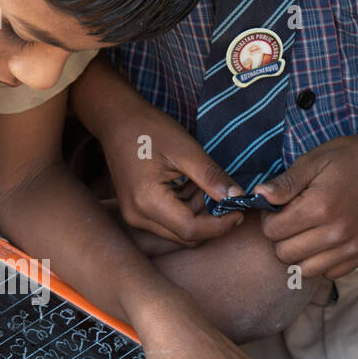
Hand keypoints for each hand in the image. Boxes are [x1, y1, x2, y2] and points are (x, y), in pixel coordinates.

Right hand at [99, 94, 245, 246]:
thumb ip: (212, 177)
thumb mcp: (186, 150)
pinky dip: (186, 209)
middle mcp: (137, 216)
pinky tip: (188, 185)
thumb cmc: (149, 129)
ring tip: (202, 184)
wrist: (118, 121)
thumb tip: (238, 198)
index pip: (191, 230)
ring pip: (178, 232)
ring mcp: (134, 216)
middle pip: (185, 237)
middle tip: (229, 199)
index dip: (220, 225)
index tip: (240, 210)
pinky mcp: (136, 212)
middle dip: (211, 223)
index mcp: (148, 201)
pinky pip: (168, 222)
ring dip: (199, 215)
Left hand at [256, 130, 357, 277]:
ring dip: (299, 254)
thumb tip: (258, 196)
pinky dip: (321, 262)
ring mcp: (352, 246)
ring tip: (306, 233)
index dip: (269, 219)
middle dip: (280, 238)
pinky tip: (323, 241)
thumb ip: (285, 183)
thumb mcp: (313, 161)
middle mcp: (337, 232)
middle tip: (291, 220)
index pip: (272, 232)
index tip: (278, 209)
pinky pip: (330, 273)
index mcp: (320, 206)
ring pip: (305, 270)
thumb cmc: (349, 158)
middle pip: (284, 254)